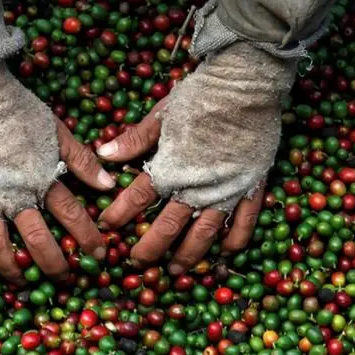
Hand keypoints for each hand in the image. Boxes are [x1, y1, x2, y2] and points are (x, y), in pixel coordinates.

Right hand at [0, 65, 114, 282]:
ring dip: (12, 270)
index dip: (88, 238)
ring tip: (21, 281)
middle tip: (64, 279)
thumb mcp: (57, 131)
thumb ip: (82, 161)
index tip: (99, 255)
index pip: (72, 217)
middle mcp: (14, 195)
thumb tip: (108, 185)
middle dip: (55, 265)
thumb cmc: (17, 110)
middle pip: (38, 241)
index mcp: (41, 179)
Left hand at [96, 43, 294, 272]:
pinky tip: (224, 253)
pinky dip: (234, 241)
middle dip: (149, 248)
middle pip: (168, 226)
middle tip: (136, 263)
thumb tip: (103, 154)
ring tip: (175, 270)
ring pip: (204, 233)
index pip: (137, 199)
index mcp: (171, 167)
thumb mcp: (162, 114)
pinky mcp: (252, 187)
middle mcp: (197, 186)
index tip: (107, 227)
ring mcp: (226, 190)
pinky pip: (243, 222)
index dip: (119, 215)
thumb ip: (134, 139)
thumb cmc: (201, 94)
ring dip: (188, 255)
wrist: (247, 83)